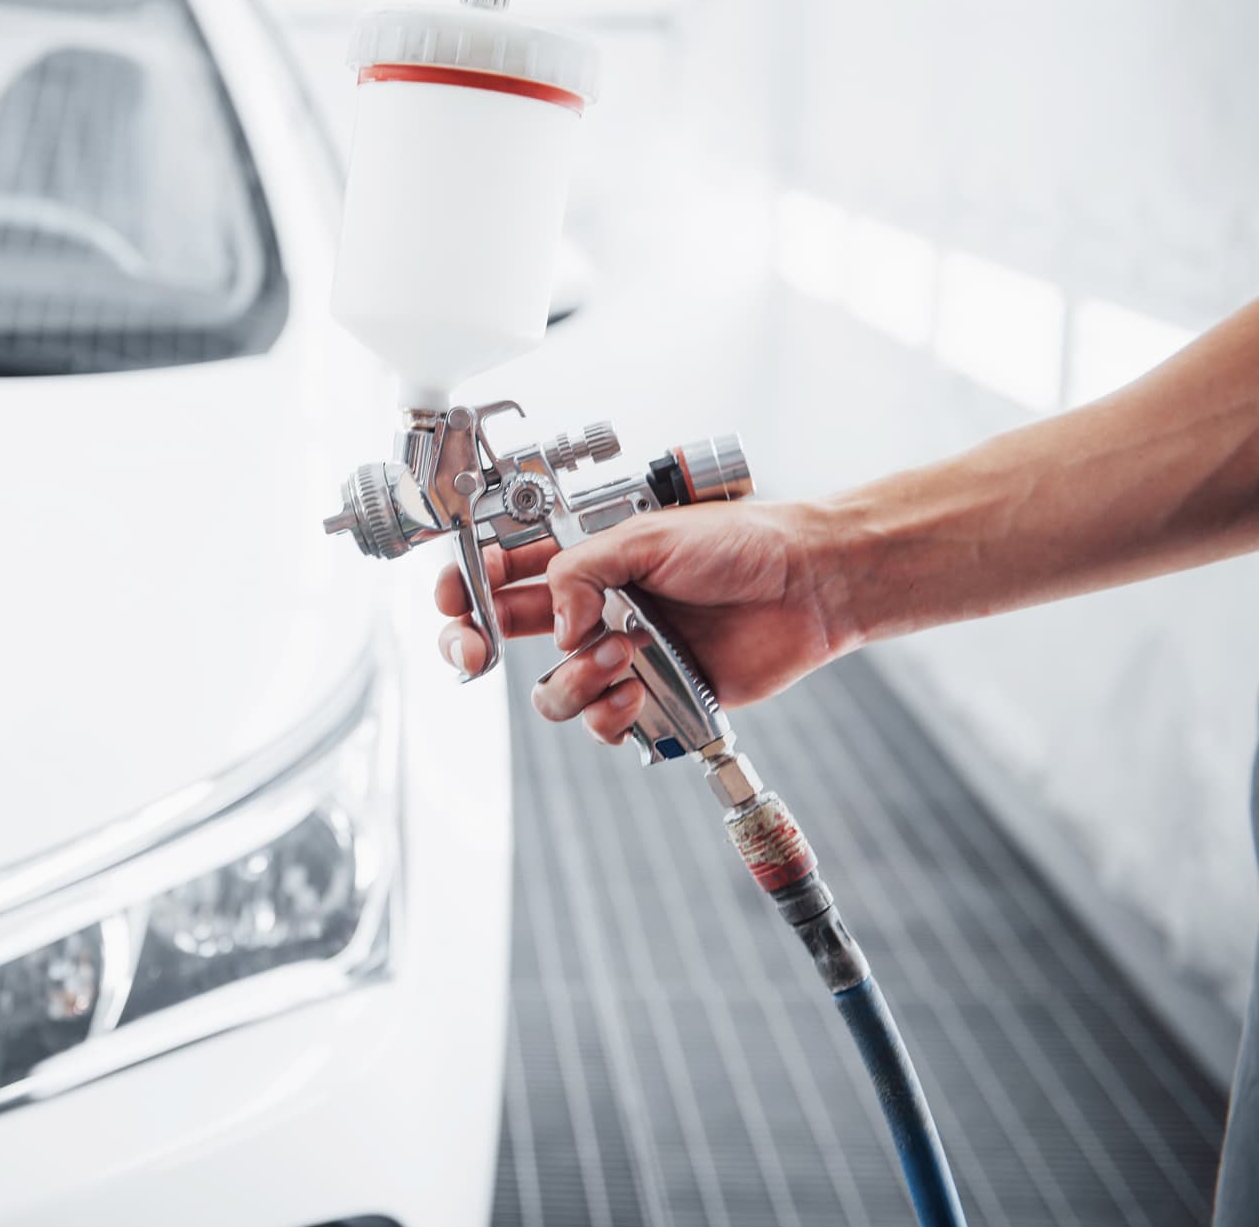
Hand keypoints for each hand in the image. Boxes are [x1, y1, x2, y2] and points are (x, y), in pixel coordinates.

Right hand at [434, 501, 853, 743]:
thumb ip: (582, 572)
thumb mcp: (648, 536)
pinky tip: (635, 690)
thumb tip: (556, 624)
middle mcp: (592, 609)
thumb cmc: (742, 544)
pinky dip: (608, 714)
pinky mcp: (650, 697)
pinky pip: (600, 725)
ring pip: (552, 690)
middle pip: (502, 633)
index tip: (453, 594)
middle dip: (474, 641)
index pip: (502, 572)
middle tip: (475, 646)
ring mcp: (617, 655)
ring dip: (571, 679)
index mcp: (584, 560)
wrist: (807, 587)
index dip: (467, 583)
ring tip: (618, 655)